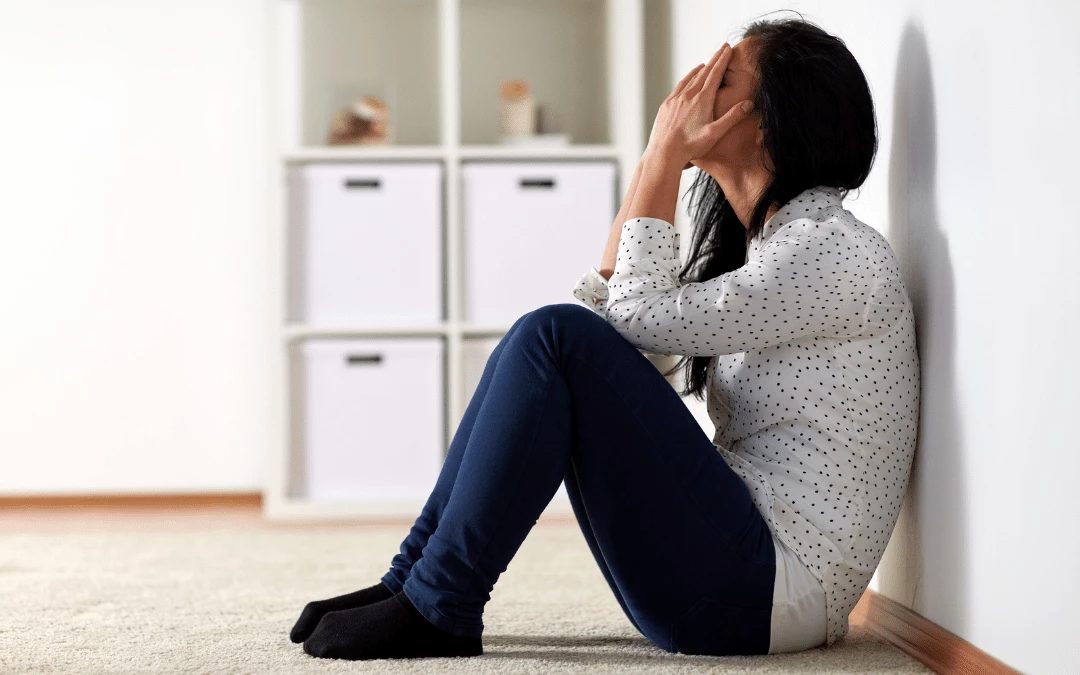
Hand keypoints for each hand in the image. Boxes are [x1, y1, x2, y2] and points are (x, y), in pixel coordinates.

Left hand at [647, 43, 753, 167]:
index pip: (715, 74)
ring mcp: (676, 99)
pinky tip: (688, 79)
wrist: (664, 153)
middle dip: (715, 59)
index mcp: (702, 99)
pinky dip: (687, 79)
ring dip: (700, 69)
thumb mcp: (715, 133)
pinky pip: (679, 86)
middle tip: (722, 48)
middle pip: (704, 72)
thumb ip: (732, 117)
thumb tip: (749, 104)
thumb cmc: (690, 146)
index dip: (723, 59)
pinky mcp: (667, 105)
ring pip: (690, 78)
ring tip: (707, 63)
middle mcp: (688, 95)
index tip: (728, 48)